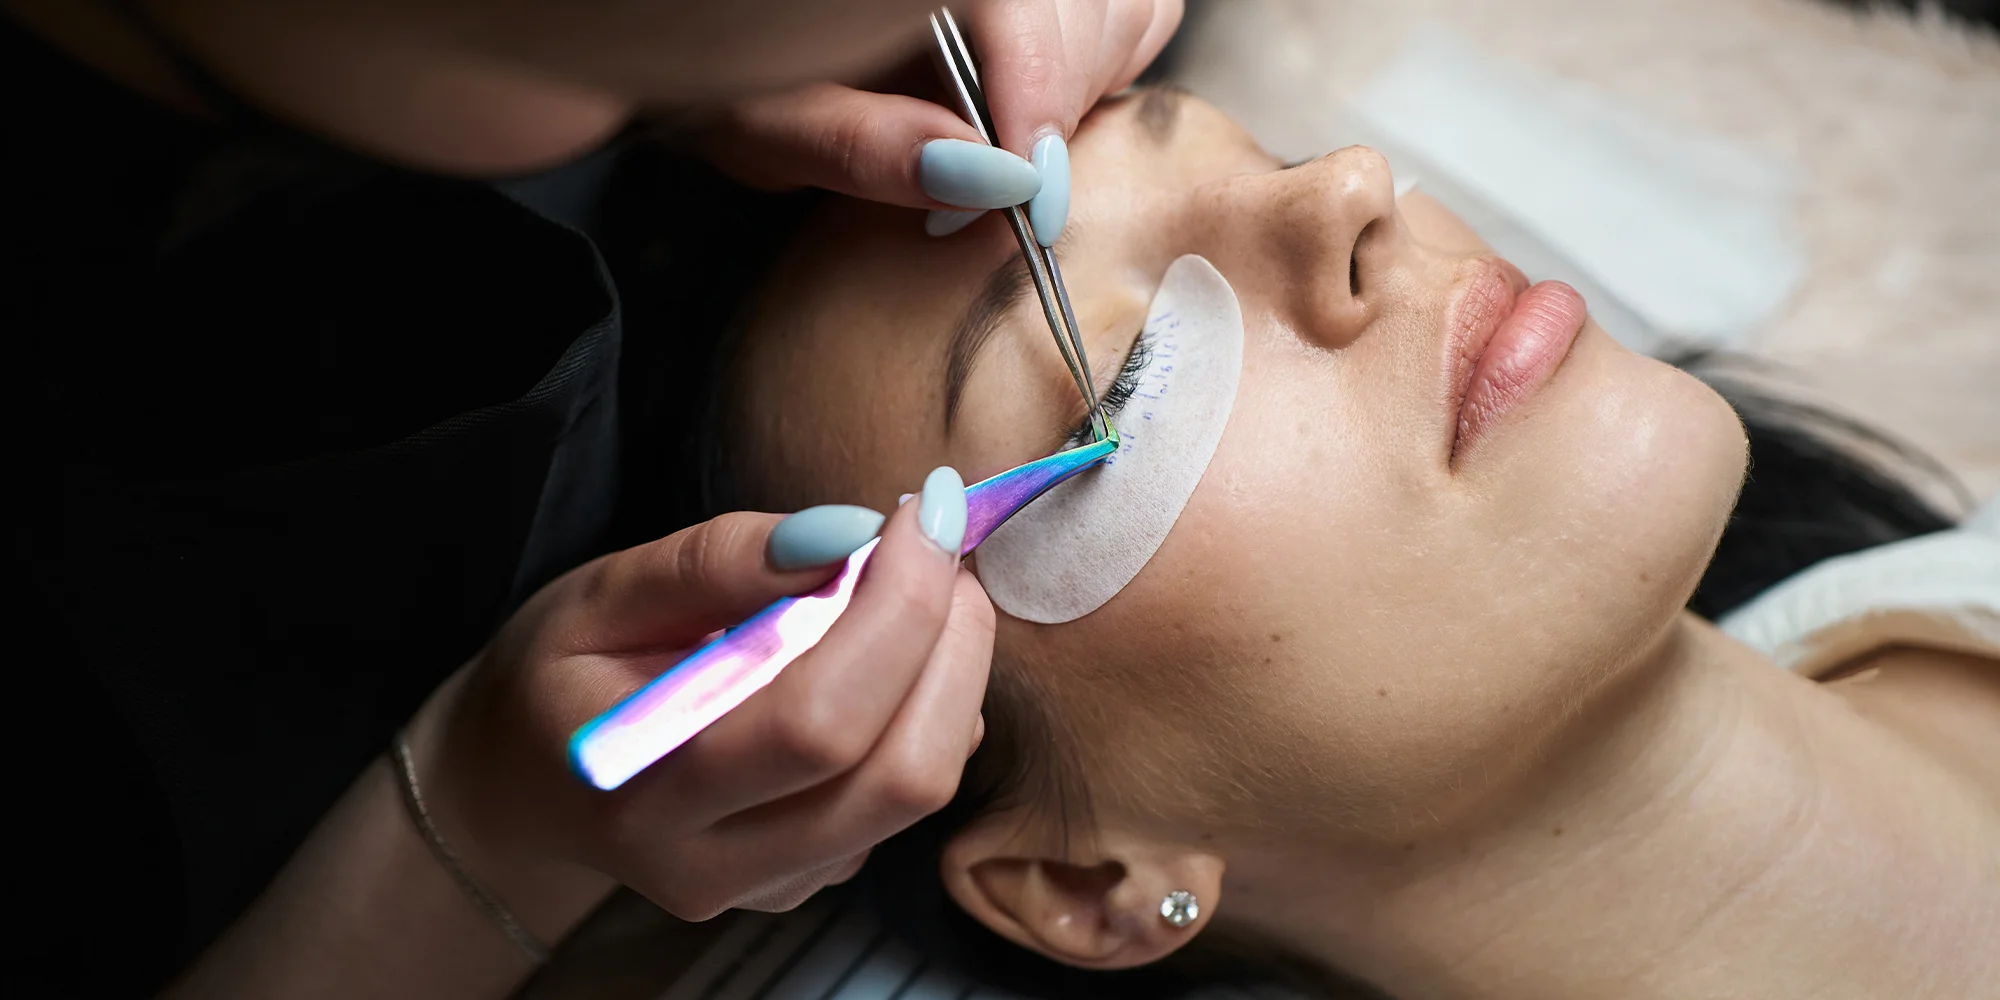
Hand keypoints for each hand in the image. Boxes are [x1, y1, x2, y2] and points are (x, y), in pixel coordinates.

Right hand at [417, 469, 994, 921]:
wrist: (521, 788)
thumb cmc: (557, 679)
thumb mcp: (599, 596)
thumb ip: (715, 563)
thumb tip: (843, 536)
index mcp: (647, 797)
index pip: (817, 724)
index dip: (896, 612)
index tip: (921, 515)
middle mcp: (719, 863)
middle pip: (901, 775)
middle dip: (951, 643)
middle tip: (938, 547)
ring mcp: (778, 883)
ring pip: (924, 785)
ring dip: (953, 669)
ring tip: (912, 583)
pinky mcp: (819, 877)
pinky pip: (912, 789)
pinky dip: (929, 704)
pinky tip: (885, 650)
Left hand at [698, 0, 1183, 239]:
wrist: (716, 34)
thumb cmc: (725, 73)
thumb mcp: (765, 124)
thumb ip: (865, 148)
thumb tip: (982, 182)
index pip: (1029, 15)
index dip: (1042, 101)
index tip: (1033, 197)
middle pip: (1092, 9)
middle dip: (1059, 104)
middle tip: (1007, 190)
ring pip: (1130, 9)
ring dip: (1086, 84)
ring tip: (1010, 141)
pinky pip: (1128, 10)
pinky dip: (1101, 61)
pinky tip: (1030, 103)